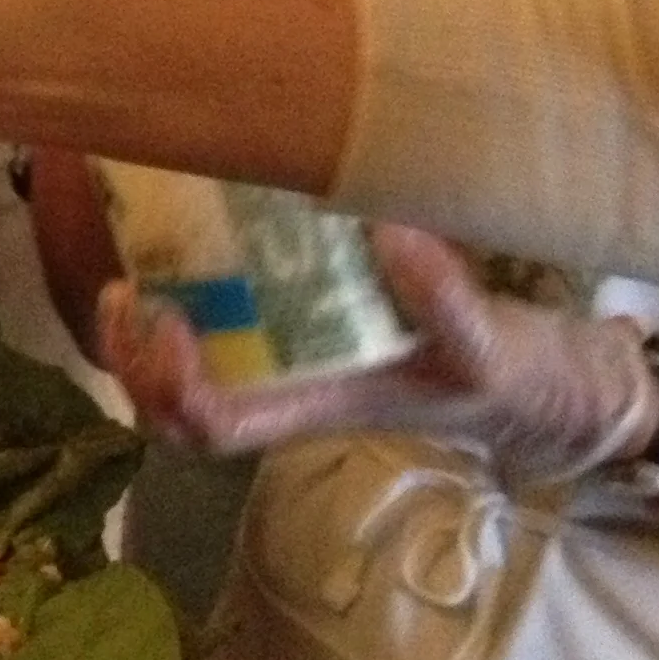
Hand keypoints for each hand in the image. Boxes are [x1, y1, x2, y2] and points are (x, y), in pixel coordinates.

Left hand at [96, 225, 658, 492]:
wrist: (536, 386)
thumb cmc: (503, 375)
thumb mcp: (486, 346)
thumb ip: (445, 301)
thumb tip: (390, 233)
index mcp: (314, 408)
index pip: (214, 427)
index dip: (170, 384)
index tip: (164, 316)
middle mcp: (286, 394)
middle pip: (174, 413)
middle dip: (133, 363)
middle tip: (122, 290)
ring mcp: (286, 368)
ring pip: (184, 377)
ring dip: (144, 336)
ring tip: (132, 270)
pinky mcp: (299, 333)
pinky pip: (220, 331)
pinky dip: (188, 295)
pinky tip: (185, 240)